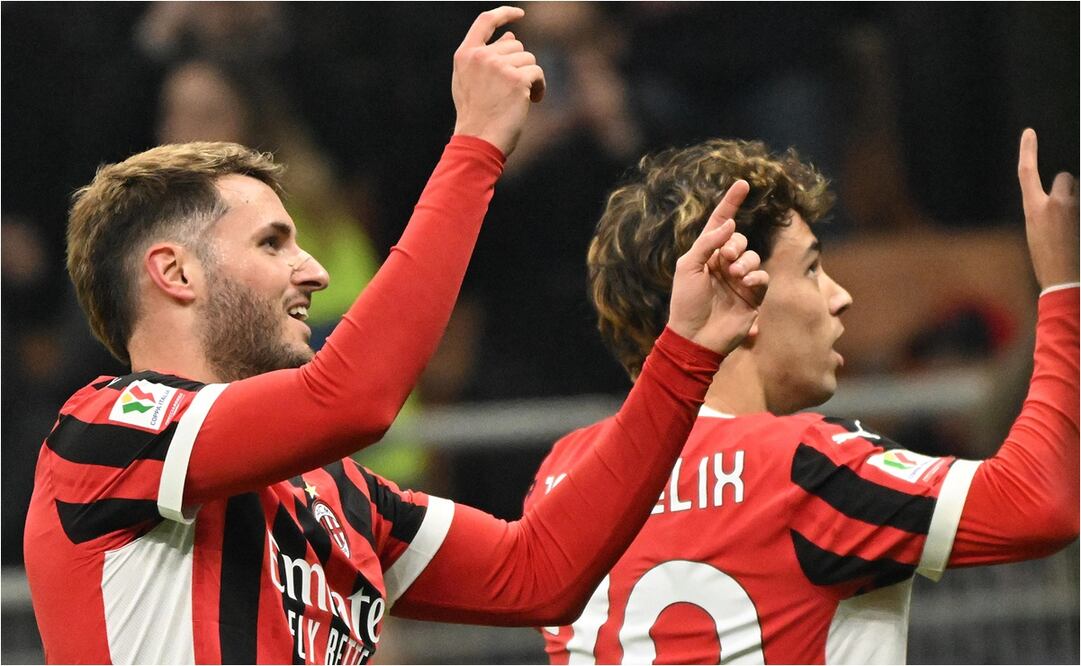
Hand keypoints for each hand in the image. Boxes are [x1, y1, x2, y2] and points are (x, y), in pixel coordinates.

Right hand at [452, 7, 545, 155]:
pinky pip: (538, 73)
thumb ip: (485, 57)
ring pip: (528, 59)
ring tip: (520, 98)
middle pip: (515, 45)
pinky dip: (540, 87)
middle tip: (513, 90)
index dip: (505, 14)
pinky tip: (533, 101)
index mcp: (465, 55)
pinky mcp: (516, 79)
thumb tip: (511, 36)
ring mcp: (498, 66)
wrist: (479, 140)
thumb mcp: (471, 82)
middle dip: (519, 66)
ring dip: (530, 78)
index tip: (519, 14)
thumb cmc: (477, 115)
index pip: (485, 21)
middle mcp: (481, 57)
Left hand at [667, 180, 768, 354]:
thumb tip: (730, 224)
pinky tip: (745, 283)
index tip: (743, 183)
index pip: (720, 223)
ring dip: (744, 262)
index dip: (731, 203)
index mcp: (706, 255)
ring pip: (753, 256)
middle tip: (725, 258)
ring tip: (734, 275)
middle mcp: (723, 264)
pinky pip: (762, 276)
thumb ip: (707, 243)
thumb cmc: (686, 302)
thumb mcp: (688, 267)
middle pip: (739, 239)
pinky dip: (756, 276)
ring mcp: (739, 280)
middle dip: (735, 244)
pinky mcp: (753, 296)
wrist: (695, 337)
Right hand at [1018, 128, 1079, 289]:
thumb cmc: (1048, 262)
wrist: (1065, 282)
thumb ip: (1044, 212)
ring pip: (1078, 193)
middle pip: (1065, 179)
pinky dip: (1079, 218)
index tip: (1029, 133)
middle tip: (1069, 214)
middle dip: (1068, 189)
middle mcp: (1055, 203)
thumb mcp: (1037, 234)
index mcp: (1034, 209)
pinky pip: (1080, 207)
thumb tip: (1058, 200)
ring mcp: (1075, 208)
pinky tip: (1076, 233)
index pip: (1027, 172)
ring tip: (1075, 230)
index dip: (1027, 150)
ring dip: (1078, 205)